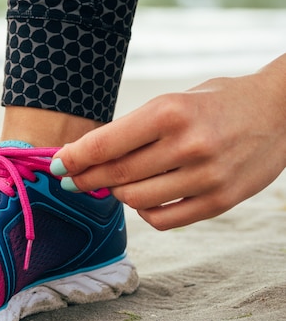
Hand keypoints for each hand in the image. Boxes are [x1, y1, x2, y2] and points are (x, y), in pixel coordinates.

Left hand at [53, 57, 285, 229]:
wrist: (282, 110)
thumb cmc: (218, 101)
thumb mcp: (174, 101)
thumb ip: (135, 130)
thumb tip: (88, 157)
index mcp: (171, 111)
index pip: (105, 144)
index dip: (73, 158)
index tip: (56, 165)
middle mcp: (188, 145)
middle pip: (116, 175)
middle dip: (84, 178)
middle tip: (70, 180)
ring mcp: (206, 176)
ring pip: (135, 200)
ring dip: (116, 193)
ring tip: (113, 183)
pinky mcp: (220, 201)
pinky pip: (163, 219)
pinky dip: (144, 211)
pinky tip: (143, 197)